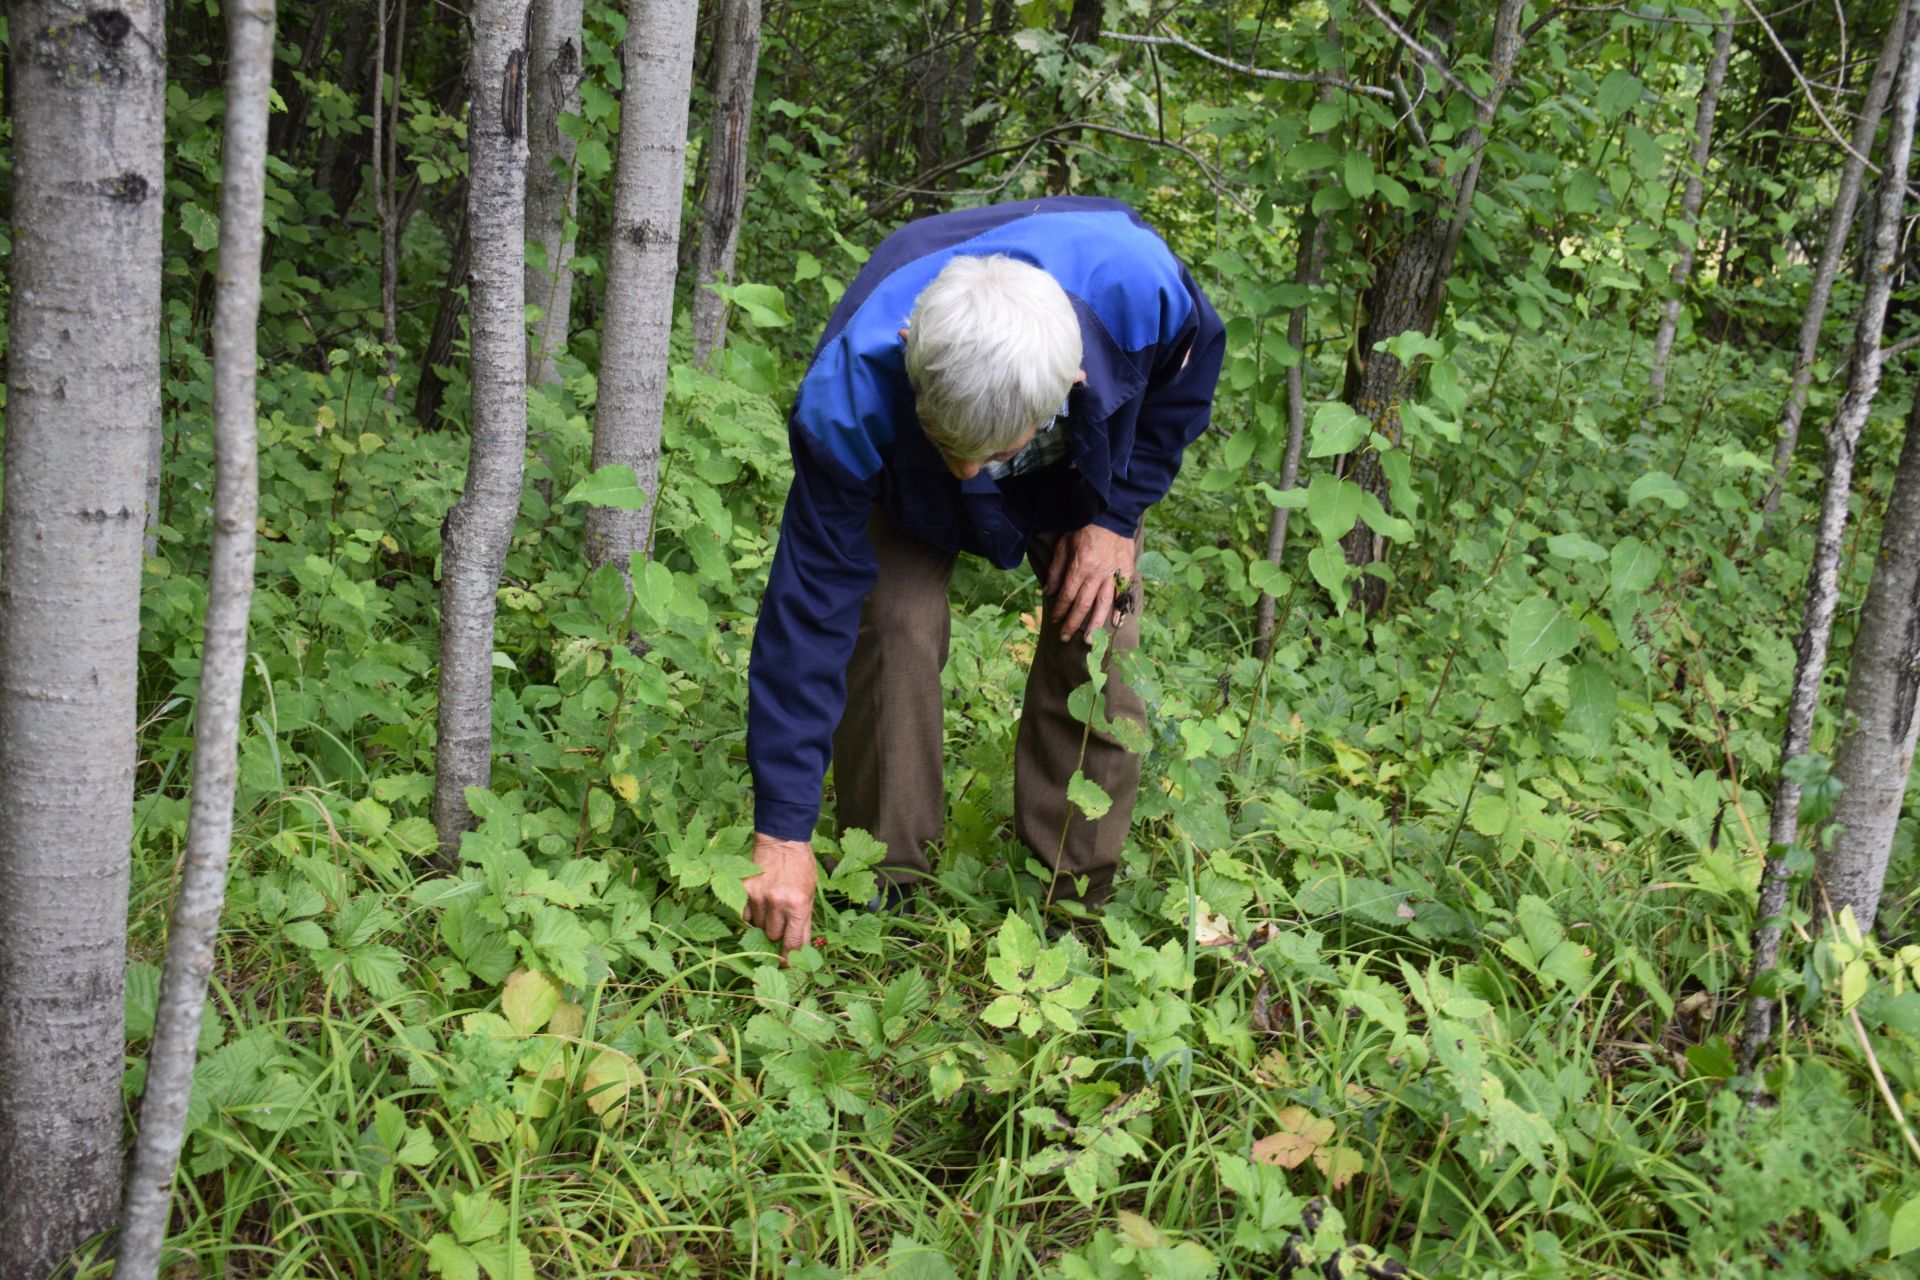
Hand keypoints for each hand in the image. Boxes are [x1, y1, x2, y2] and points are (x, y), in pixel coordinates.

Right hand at [743, 833, 817, 963]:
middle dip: (777, 934)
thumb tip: (800, 949)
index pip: (793, 943)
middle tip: (781, 922)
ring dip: (764, 922)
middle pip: (772, 936)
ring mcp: (758, 896)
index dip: (790, 959)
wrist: (783, 840)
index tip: (788, 966)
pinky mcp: (744, 890)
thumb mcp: (810, 894)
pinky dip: (751, 914)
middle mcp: (777, 903)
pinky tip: (759, 902)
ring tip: (772, 905)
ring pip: (758, 926)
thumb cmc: (801, 867)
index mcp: (798, 905)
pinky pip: (745, 915)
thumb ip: (804, 922)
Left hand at [1044, 524, 1135, 641]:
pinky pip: (1123, 593)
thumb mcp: (1063, 545)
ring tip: (1091, 639)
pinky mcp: (1126, 570)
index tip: (1054, 620)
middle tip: (1066, 638)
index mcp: (1080, 567)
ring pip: (1103, 604)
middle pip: (1083, 605)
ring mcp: (1113, 573)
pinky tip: (1116, 622)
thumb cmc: (1084, 528)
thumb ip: (1056, 569)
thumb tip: (1049, 591)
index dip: (1059, 610)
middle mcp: (1097, 574)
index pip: (1067, 595)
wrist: (1110, 513)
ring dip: (1095, 624)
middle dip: (1073, 623)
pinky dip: (1120, 608)